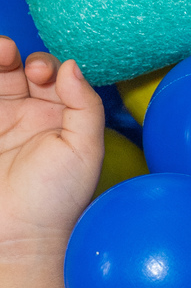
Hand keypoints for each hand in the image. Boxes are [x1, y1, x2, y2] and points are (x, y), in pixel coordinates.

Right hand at [0, 37, 103, 257]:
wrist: (18, 235)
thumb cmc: (57, 200)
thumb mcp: (85, 151)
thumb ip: (85, 105)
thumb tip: (72, 65)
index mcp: (64, 120)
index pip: (57, 78)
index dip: (49, 67)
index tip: (44, 76)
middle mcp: (33, 117)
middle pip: (23, 70)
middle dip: (21, 59)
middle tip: (20, 64)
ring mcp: (4, 122)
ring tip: (1, 51)